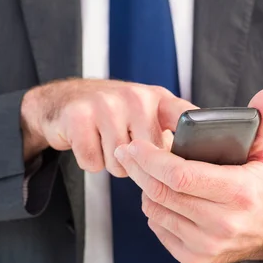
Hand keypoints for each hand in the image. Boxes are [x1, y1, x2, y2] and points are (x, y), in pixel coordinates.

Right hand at [20, 79, 195, 174]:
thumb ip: (171, 132)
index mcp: (158, 98)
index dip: (193, 146)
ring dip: (111, 163)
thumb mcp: (146, 114)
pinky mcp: (79, 117)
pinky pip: (93, 162)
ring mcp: (106, 104)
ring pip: (120, 164)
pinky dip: (89, 161)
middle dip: (138, 164)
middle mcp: (135, 97)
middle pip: (151, 158)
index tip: (198, 164)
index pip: (186, 121)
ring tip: (105, 142)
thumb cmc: (111, 114)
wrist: (63, 101)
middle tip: (124, 146)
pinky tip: (88, 142)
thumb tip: (199, 165)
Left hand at [114, 89, 262, 262]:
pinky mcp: (194, 258)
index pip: (182, 176)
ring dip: (145, 187)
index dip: (152, 159)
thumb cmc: (262, 187)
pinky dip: (153, 208)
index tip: (136, 145)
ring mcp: (206, 245)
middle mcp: (222, 224)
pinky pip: (158, 228)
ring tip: (145, 170)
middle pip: (162, 193)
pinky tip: (159, 194)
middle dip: (138, 169)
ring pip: (155, 210)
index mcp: (239, 193)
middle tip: (126, 152)